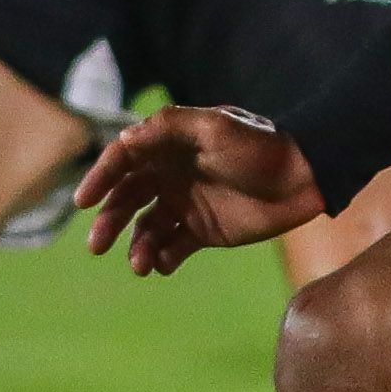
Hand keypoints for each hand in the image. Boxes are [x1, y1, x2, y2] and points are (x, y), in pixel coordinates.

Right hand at [77, 105, 325, 276]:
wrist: (305, 177)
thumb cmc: (261, 145)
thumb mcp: (217, 126)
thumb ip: (170, 128)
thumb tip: (124, 139)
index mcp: (169, 145)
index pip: (123, 159)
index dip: (100, 178)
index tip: (85, 201)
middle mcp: (171, 174)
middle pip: (127, 197)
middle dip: (109, 220)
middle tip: (96, 245)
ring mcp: (186, 204)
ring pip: (146, 228)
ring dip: (135, 246)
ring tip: (139, 265)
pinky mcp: (203, 231)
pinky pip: (172, 247)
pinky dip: (161, 257)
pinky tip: (161, 265)